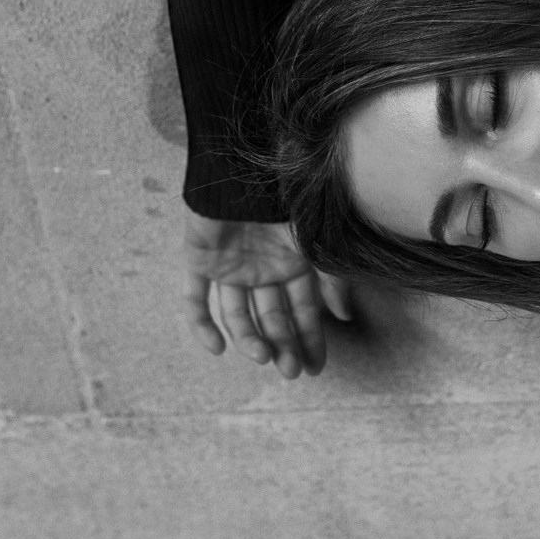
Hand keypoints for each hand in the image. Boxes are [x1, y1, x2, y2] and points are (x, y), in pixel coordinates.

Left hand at [183, 214, 353, 377]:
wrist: (241, 167)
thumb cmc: (284, 199)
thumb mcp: (316, 241)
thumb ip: (331, 279)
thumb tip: (344, 316)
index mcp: (292, 264)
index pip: (302, 311)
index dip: (309, 339)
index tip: (315, 368)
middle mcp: (262, 270)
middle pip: (271, 318)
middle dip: (282, 346)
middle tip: (290, 371)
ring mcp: (230, 267)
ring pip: (237, 314)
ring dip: (248, 339)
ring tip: (260, 357)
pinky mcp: (200, 261)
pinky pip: (195, 299)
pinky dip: (201, 325)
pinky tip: (215, 348)